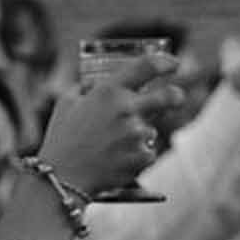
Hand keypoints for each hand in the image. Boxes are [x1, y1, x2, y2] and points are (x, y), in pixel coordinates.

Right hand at [38, 52, 181, 191]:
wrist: (63, 177)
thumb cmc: (62, 139)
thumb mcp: (67, 102)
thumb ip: (86, 88)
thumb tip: (98, 82)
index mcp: (109, 91)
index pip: (147, 66)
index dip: (164, 62)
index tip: (173, 64)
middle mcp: (127, 109)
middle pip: (170, 96)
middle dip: (177, 96)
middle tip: (177, 97)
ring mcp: (137, 134)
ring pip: (151, 129)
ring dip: (139, 135)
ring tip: (111, 146)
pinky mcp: (142, 157)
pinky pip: (147, 152)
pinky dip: (135, 155)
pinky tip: (115, 159)